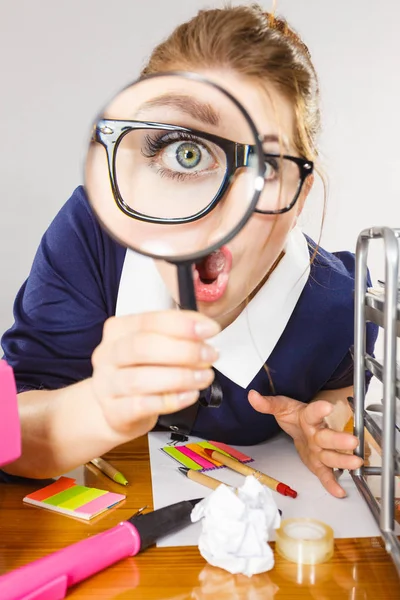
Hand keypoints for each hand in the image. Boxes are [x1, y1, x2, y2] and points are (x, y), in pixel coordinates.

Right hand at [90, 311, 219, 440]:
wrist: (116, 410)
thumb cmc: (141, 371)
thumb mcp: (155, 347)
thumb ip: (178, 336)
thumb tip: (205, 331)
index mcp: (118, 330)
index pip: (149, 320)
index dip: (182, 324)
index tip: (210, 329)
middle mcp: (108, 354)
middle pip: (143, 346)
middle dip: (184, 350)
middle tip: (210, 355)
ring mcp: (107, 384)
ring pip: (140, 379)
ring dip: (180, 377)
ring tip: (204, 377)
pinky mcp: (113, 411)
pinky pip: (141, 406)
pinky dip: (170, 400)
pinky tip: (190, 395)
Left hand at [248, 391, 362, 497]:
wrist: (303, 425)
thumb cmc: (295, 416)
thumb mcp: (280, 407)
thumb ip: (267, 403)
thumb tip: (252, 396)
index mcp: (308, 417)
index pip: (313, 412)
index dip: (319, 409)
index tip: (327, 406)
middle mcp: (317, 433)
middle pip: (327, 437)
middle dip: (339, 440)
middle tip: (352, 441)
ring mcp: (320, 449)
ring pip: (331, 455)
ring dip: (343, 460)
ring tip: (356, 462)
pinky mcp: (318, 463)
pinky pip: (326, 473)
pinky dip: (332, 482)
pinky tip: (339, 491)